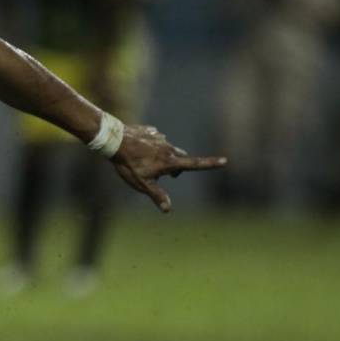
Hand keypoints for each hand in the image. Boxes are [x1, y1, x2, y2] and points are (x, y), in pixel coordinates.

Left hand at [110, 124, 226, 212]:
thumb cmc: (128, 164)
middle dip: (176, 167)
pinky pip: (154, 140)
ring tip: (141, 161)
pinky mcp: (150, 131)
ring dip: (160, 156)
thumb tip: (168, 209)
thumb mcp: (142, 184)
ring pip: (166, 149)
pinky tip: (137, 150)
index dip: (210, 163)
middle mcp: (168, 147)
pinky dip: (150, 146)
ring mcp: (159, 137)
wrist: (114, 140)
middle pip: (180, 158)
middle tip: (165, 175)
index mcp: (169, 161)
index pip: (194, 164)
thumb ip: (157, 195)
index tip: (225, 160)